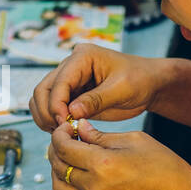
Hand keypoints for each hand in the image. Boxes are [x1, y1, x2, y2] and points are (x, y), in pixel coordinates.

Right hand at [29, 44, 170, 131]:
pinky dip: (51, 119)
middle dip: (48, 112)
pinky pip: (51, 106)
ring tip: (62, 133)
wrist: (149, 83)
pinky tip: (64, 131)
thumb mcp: (122, 89)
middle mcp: (70, 65)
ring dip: (45, 117)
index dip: (57, 105)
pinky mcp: (70, 94)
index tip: (65, 124)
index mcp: (82, 56)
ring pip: (42, 98)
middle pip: (43, 89)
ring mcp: (68, 80)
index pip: (59, 81)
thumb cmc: (140, 80)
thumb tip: (71, 112)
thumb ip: (96, 100)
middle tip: (62, 132)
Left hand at [45, 120, 190, 189]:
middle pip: (56, 165)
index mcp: (102, 164)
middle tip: (66, 135)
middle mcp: (93, 186)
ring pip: (58, 184)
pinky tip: (78, 166)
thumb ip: (102, 135)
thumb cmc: (164, 167)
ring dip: (57, 166)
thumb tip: (80, 128)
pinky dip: (66, 179)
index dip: (60, 133)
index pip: (64, 147)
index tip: (67, 125)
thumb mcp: (134, 140)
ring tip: (69, 151)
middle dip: (56, 146)